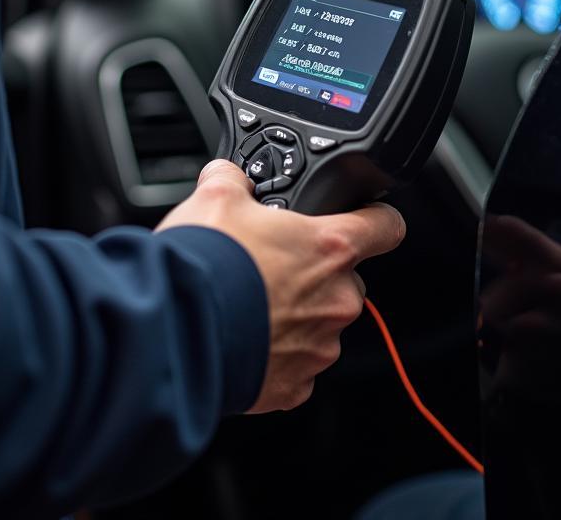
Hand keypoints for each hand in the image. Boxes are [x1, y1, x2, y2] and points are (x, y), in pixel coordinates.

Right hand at [158, 159, 405, 411]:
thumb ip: (234, 179)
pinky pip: (296, 365)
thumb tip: (228, 174)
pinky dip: (275, 354)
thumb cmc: (204, 266)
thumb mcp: (215, 197)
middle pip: (347, 279)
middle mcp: (336, 299)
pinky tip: (242, 338)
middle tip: (272, 265)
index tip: (368, 218)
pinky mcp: (294, 386)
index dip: (377, 217)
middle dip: (315, 272)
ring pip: (321, 324)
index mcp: (330, 248)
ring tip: (248, 305)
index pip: (386, 226)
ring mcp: (319, 347)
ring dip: (294, 314)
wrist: (175, 332)